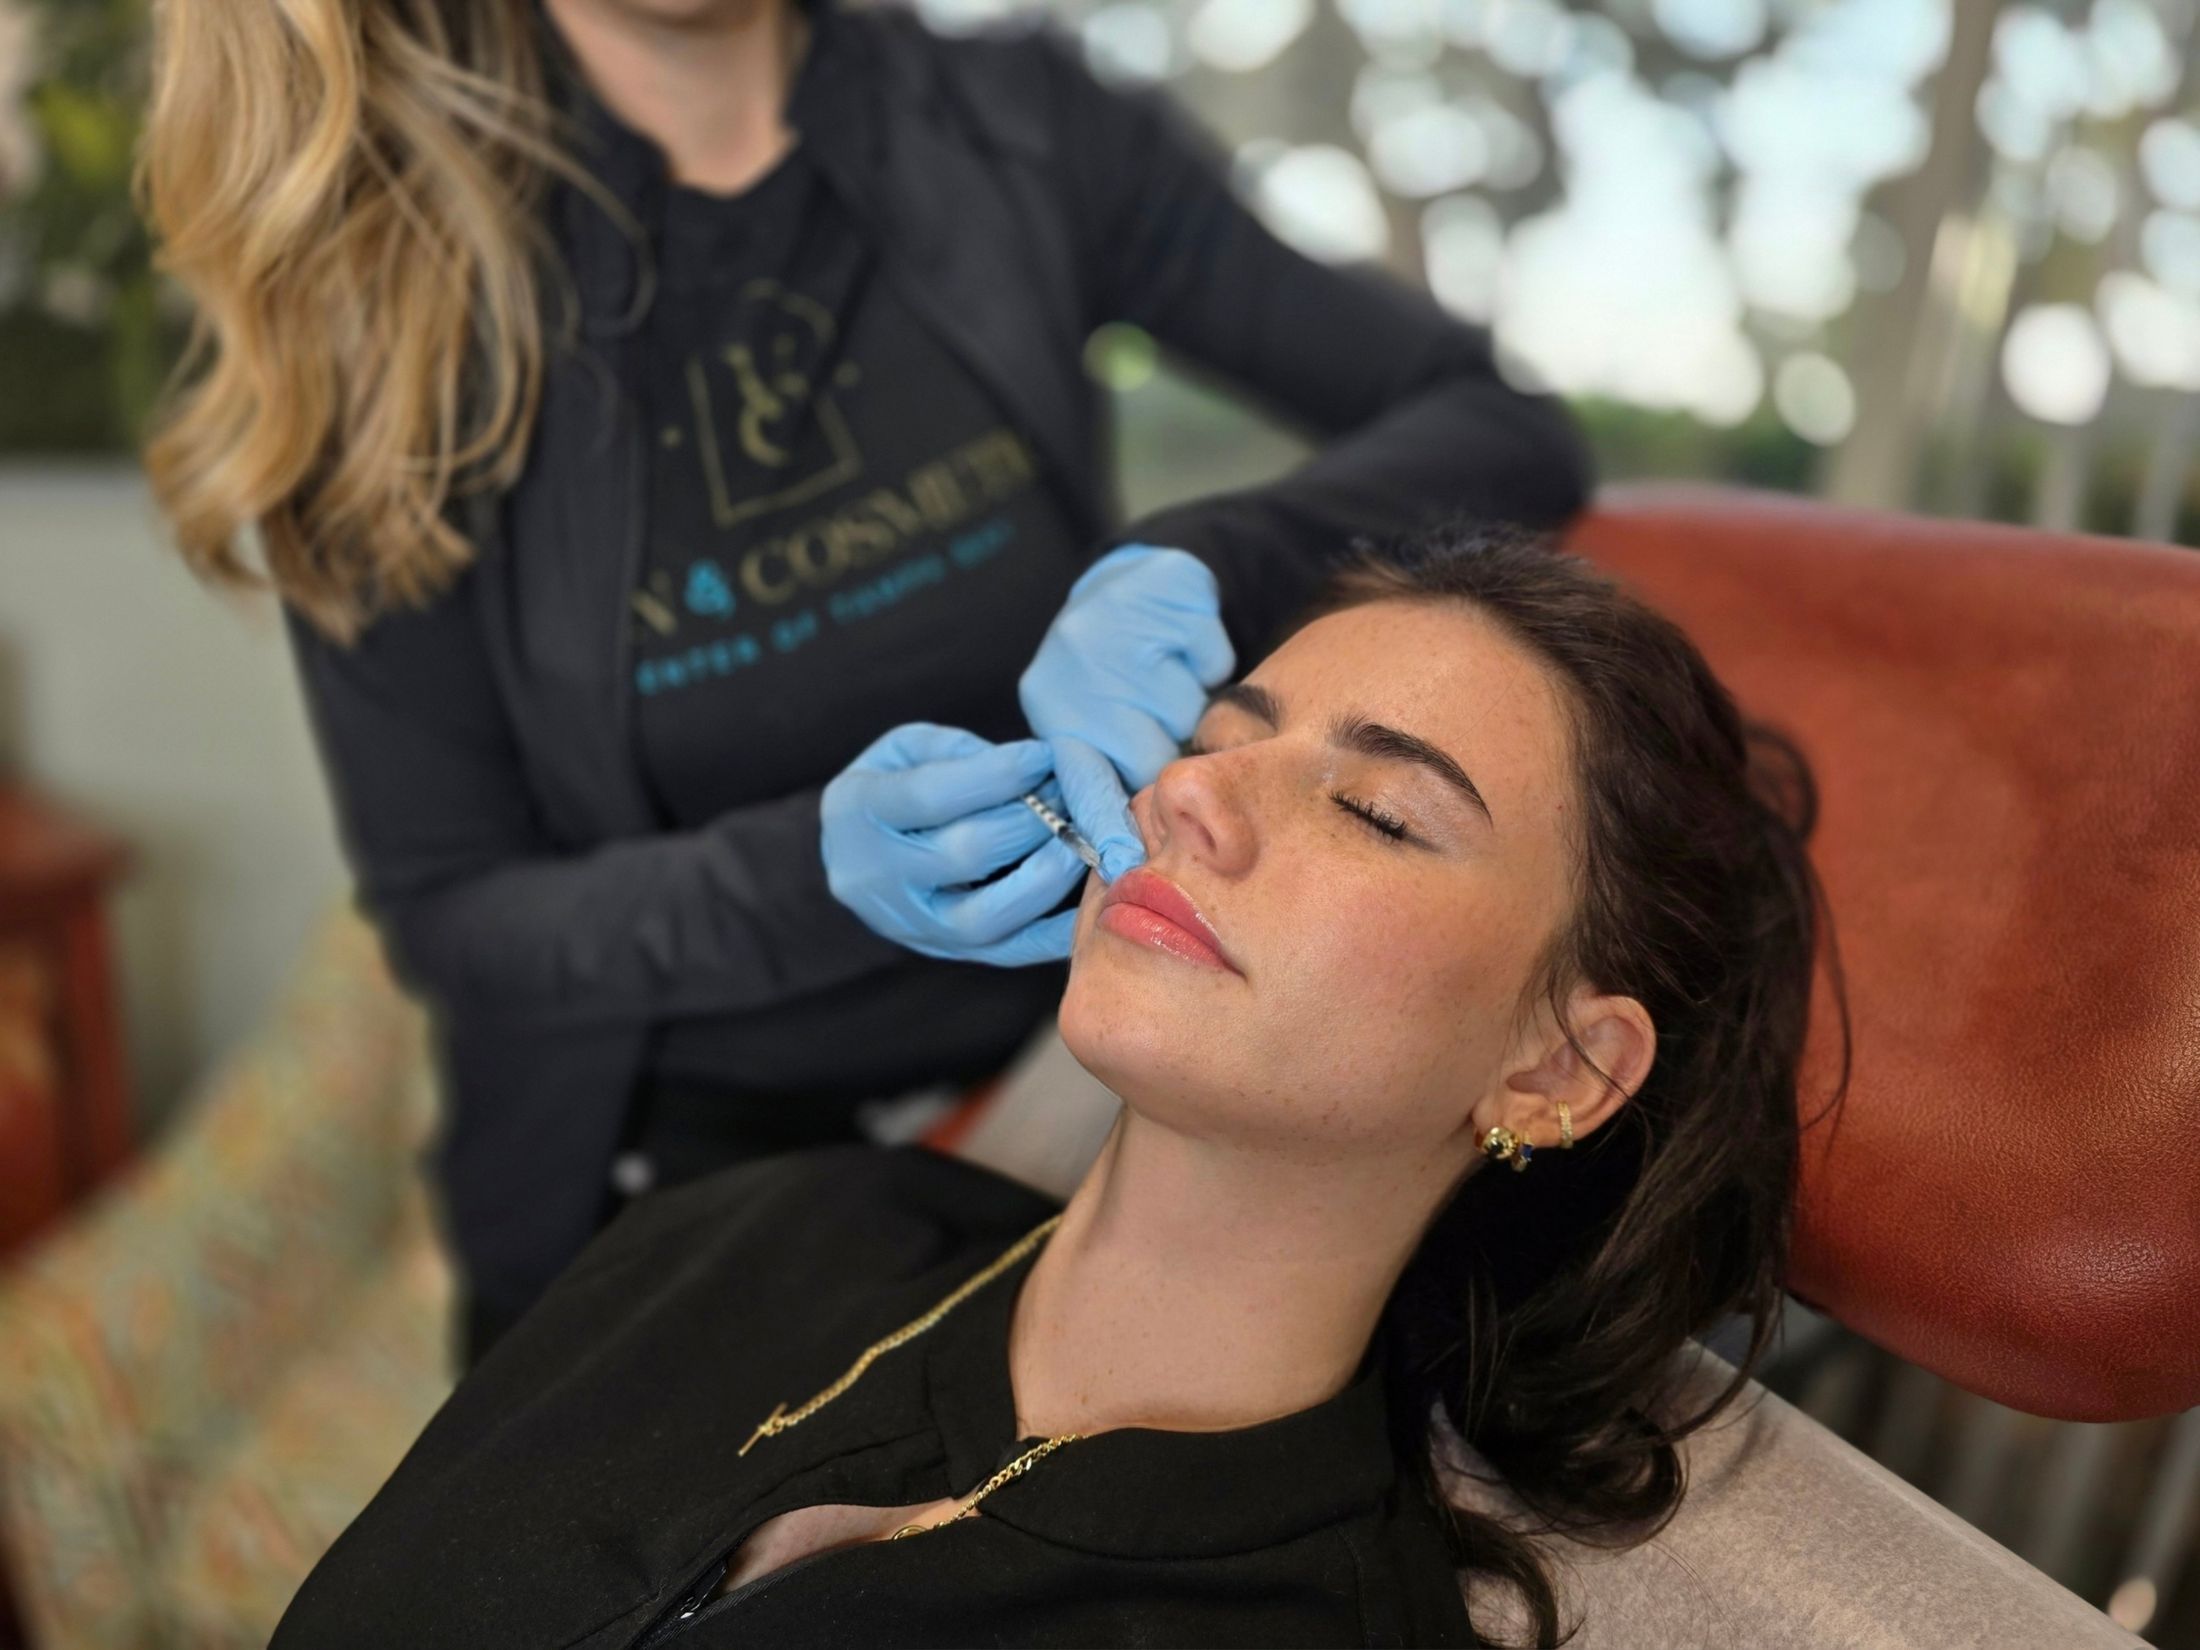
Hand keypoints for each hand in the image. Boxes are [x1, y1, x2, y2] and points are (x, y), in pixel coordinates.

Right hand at [820, 723, 1085, 966]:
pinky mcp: (948, 951)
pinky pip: (1009, 951)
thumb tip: (1031, 768)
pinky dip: (1057, 929)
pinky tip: (1090, 895)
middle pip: (966, 854)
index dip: (997, 775)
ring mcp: (912, 924)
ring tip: (1081, 837)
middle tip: (1071, 793)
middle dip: (1032, 820)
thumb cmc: (893, 784)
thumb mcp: (907, 749)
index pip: (931, 796)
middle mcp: (877, 879)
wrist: (856, 850)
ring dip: (1049, 874)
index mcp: (856, 813)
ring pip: (987, 916)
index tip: (1044, 755)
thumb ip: (959, 753)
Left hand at [1019, 543, 1233, 879]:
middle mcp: (1081, 668)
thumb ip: (1106, 773)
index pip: (1083, 780)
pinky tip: (1183, 647)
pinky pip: (1215, 663)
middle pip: (1150, 754)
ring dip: (1192, 709)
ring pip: (1190, 713)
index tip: (1123, 862)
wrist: (1131, 581)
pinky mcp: (1171, 598)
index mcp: (1055, 709)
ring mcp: (1125, 627)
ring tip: (1167, 679)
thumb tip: (1134, 847)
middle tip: (1162, 732)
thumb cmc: (1111, 672)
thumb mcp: (1090, 722)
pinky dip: (1210, 663)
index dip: (1106, 824)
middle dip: (1166, 753)